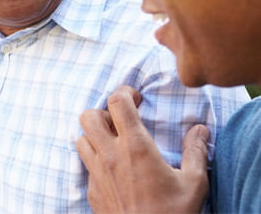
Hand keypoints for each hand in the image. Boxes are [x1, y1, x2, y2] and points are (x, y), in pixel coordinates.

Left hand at [76, 85, 209, 213]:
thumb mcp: (193, 183)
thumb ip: (196, 152)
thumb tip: (200, 130)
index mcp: (135, 146)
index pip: (117, 102)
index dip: (124, 92)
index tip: (136, 99)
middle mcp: (110, 155)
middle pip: (89, 116)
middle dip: (103, 111)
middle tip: (121, 120)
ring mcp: (97, 173)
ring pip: (81, 138)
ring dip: (94, 134)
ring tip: (113, 140)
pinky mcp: (91, 190)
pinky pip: (85, 163)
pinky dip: (94, 157)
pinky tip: (111, 167)